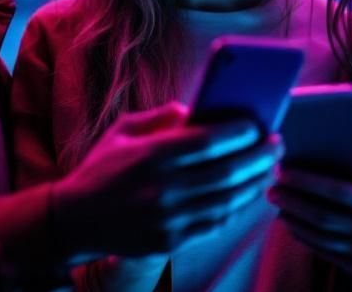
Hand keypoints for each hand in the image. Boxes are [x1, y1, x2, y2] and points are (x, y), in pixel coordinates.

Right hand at [54, 102, 281, 258]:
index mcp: (149, 155)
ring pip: (227, 201)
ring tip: (269, 166)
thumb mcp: (123, 130)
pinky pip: (214, 223)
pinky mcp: (169, 242)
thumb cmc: (102, 167)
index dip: (239, 132)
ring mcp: (166, 219)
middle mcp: (161, 188)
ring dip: (254, 183)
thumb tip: (200, 109)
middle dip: (258, 156)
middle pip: (226, 172)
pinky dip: (236, 206)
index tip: (258, 122)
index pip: (207, 141)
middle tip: (278, 143)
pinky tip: (247, 191)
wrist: (74, 219)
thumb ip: (162, 116)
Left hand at [268, 146, 351, 291]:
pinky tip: (293, 226)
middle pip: (322, 216)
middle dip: (292, 201)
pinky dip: (304, 239)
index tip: (285, 170)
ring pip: (319, 237)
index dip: (308, 181)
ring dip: (293, 221)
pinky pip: (324, 253)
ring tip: (278, 205)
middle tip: (272, 188)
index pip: (339, 192)